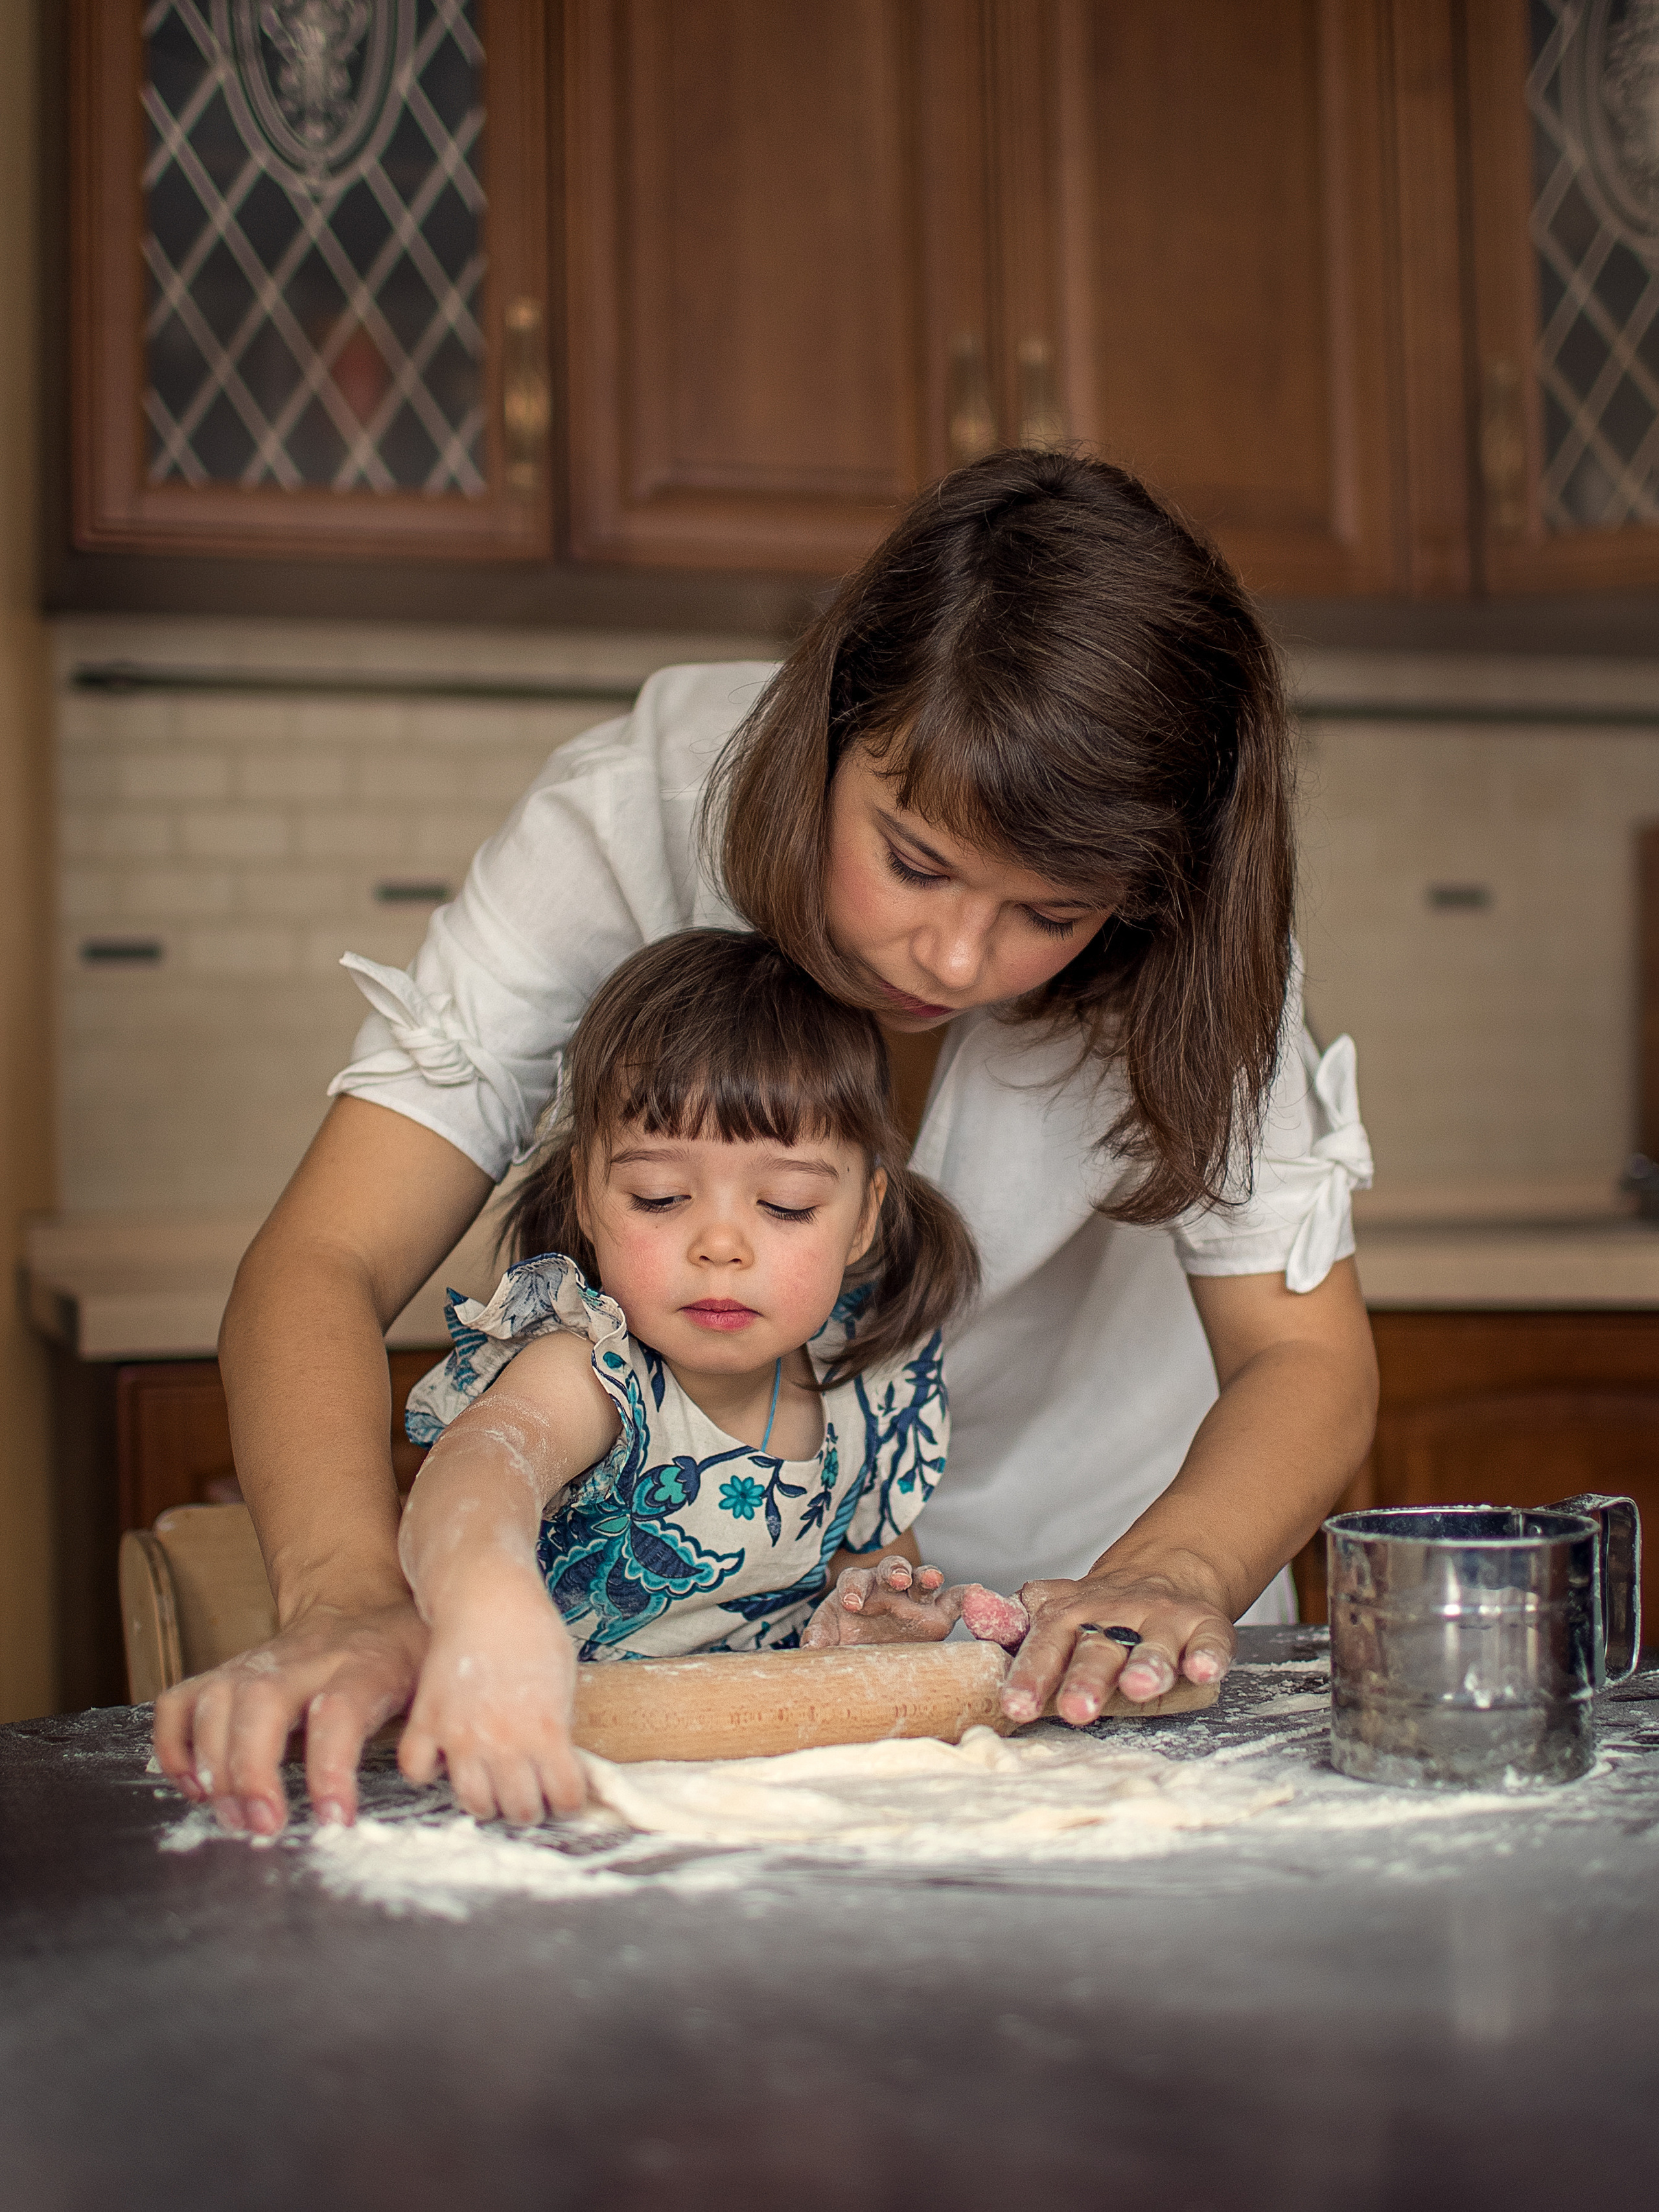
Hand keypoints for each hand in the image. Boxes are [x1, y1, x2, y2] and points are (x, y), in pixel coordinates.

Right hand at [153, 1594, 428, 1835]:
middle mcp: (305, 1659)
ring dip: (214, 1767)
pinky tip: (194, 1786)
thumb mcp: (435, 1676)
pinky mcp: (226, 1672)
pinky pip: (180, 1702)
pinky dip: (174, 1746)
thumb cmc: (402, 1652)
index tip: (335, 1821)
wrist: (360, 1599)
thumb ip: (434, 1722)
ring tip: (235, 1818)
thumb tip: (436, 1772)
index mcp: (365, 1664)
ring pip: (215, 1702)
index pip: (342, 1710)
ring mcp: (258, 1662)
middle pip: (261, 1702)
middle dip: (252, 1770)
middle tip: (265, 1827)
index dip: (332, 1767)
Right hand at [398, 1573, 584, 1824]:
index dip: (568, 1799)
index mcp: (546, 1731)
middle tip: (527, 1791)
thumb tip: (560, 1761)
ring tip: (492, 1783)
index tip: (563, 1792)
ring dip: (486, 1800)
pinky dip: (428, 1771)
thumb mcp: (564, 1679)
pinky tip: (445, 1755)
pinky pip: (417, 1770)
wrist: (486, 1595)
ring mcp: (461, 1735)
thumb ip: (559, 1725)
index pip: (565, 1797)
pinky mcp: (427, 1720)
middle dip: (529, 1806)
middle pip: (519, 1809)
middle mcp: (505, 1742)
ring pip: (473, 1803)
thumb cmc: (531, 1628)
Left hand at [799, 1553, 965, 1647]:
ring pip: (923, 1578)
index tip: (852, 1603)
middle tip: (897, 1580)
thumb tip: (811, 1649)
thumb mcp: (830, 1636)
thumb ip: (821, 1636)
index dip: (854, 1589)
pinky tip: (975, 1593)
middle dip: (895, 1571)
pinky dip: (966, 1595)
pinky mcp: (938, 1615)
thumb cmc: (848, 1640)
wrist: (873, 1660)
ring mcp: (915, 1600)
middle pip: (892, 1569)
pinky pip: (955, 1600)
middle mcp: (888, 1588)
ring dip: (927, 1575)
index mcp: (858, 1588)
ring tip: (931, 1579)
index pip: (855, 1580)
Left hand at [997, 1568, 1235, 1726]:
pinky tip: (1203, 1671)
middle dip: (1087, 1679)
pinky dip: (1208, 1656)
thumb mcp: (1054, 1611)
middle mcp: (1116, 1615)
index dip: (1032, 1675)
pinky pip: (1210, 1641)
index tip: (1016, 1706)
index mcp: (1072, 1615)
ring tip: (1139, 1688)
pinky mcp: (1205, 1626)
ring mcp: (1163, 1620)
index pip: (1047, 1645)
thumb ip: (1015, 1621)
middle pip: (1099, 1648)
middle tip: (1076, 1710)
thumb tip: (973, 1613)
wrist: (1163, 1572)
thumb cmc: (1098, 1612)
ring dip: (1147, 1665)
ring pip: (1154, 1644)